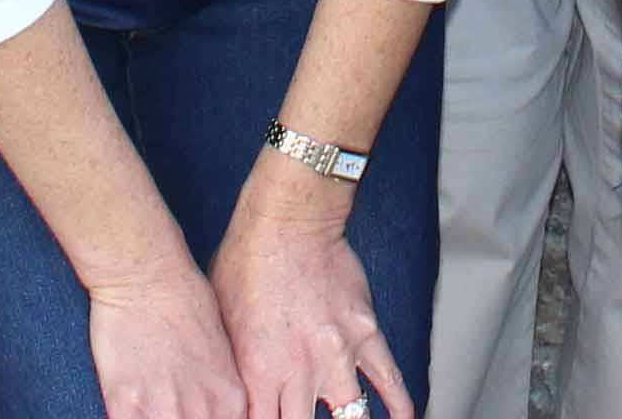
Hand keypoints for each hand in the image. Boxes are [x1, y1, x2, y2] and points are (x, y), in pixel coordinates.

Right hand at [80, 251, 243, 418]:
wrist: (148, 274)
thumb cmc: (186, 301)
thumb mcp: (222, 352)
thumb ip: (219, 393)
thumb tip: (213, 411)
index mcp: (231, 399)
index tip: (193, 414)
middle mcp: (202, 410)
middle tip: (170, 408)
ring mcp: (163, 409)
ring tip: (152, 404)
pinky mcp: (125, 402)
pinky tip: (129, 406)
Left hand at [210, 170, 410, 418]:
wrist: (286, 222)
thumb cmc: (245, 263)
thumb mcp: (222, 323)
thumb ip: (234, 366)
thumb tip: (233, 391)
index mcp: (259, 372)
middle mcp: (302, 372)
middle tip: (301, 418)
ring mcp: (339, 355)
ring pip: (353, 417)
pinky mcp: (366, 334)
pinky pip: (390, 379)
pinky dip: (400, 405)